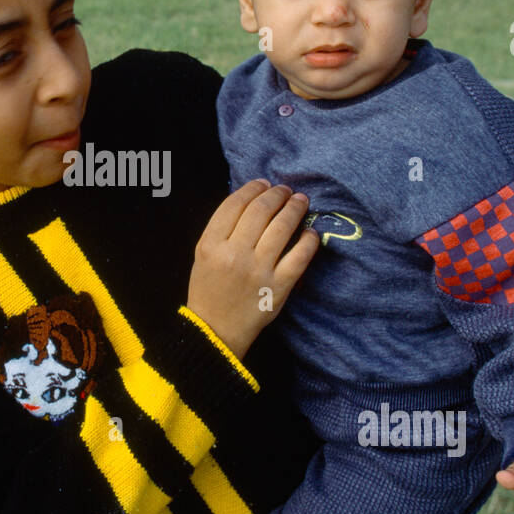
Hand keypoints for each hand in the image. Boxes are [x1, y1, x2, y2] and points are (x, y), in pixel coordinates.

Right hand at [187, 179, 319, 357]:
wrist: (216, 330)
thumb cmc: (209, 289)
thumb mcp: (203, 255)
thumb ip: (222, 229)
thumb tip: (252, 199)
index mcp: (211, 244)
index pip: (235, 204)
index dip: (253, 188)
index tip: (265, 183)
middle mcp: (234, 254)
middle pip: (260, 211)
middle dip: (277, 194)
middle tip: (286, 190)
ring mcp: (258, 271)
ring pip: (282, 228)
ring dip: (294, 209)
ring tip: (300, 201)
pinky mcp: (278, 287)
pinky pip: (299, 257)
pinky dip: (308, 241)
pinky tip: (311, 233)